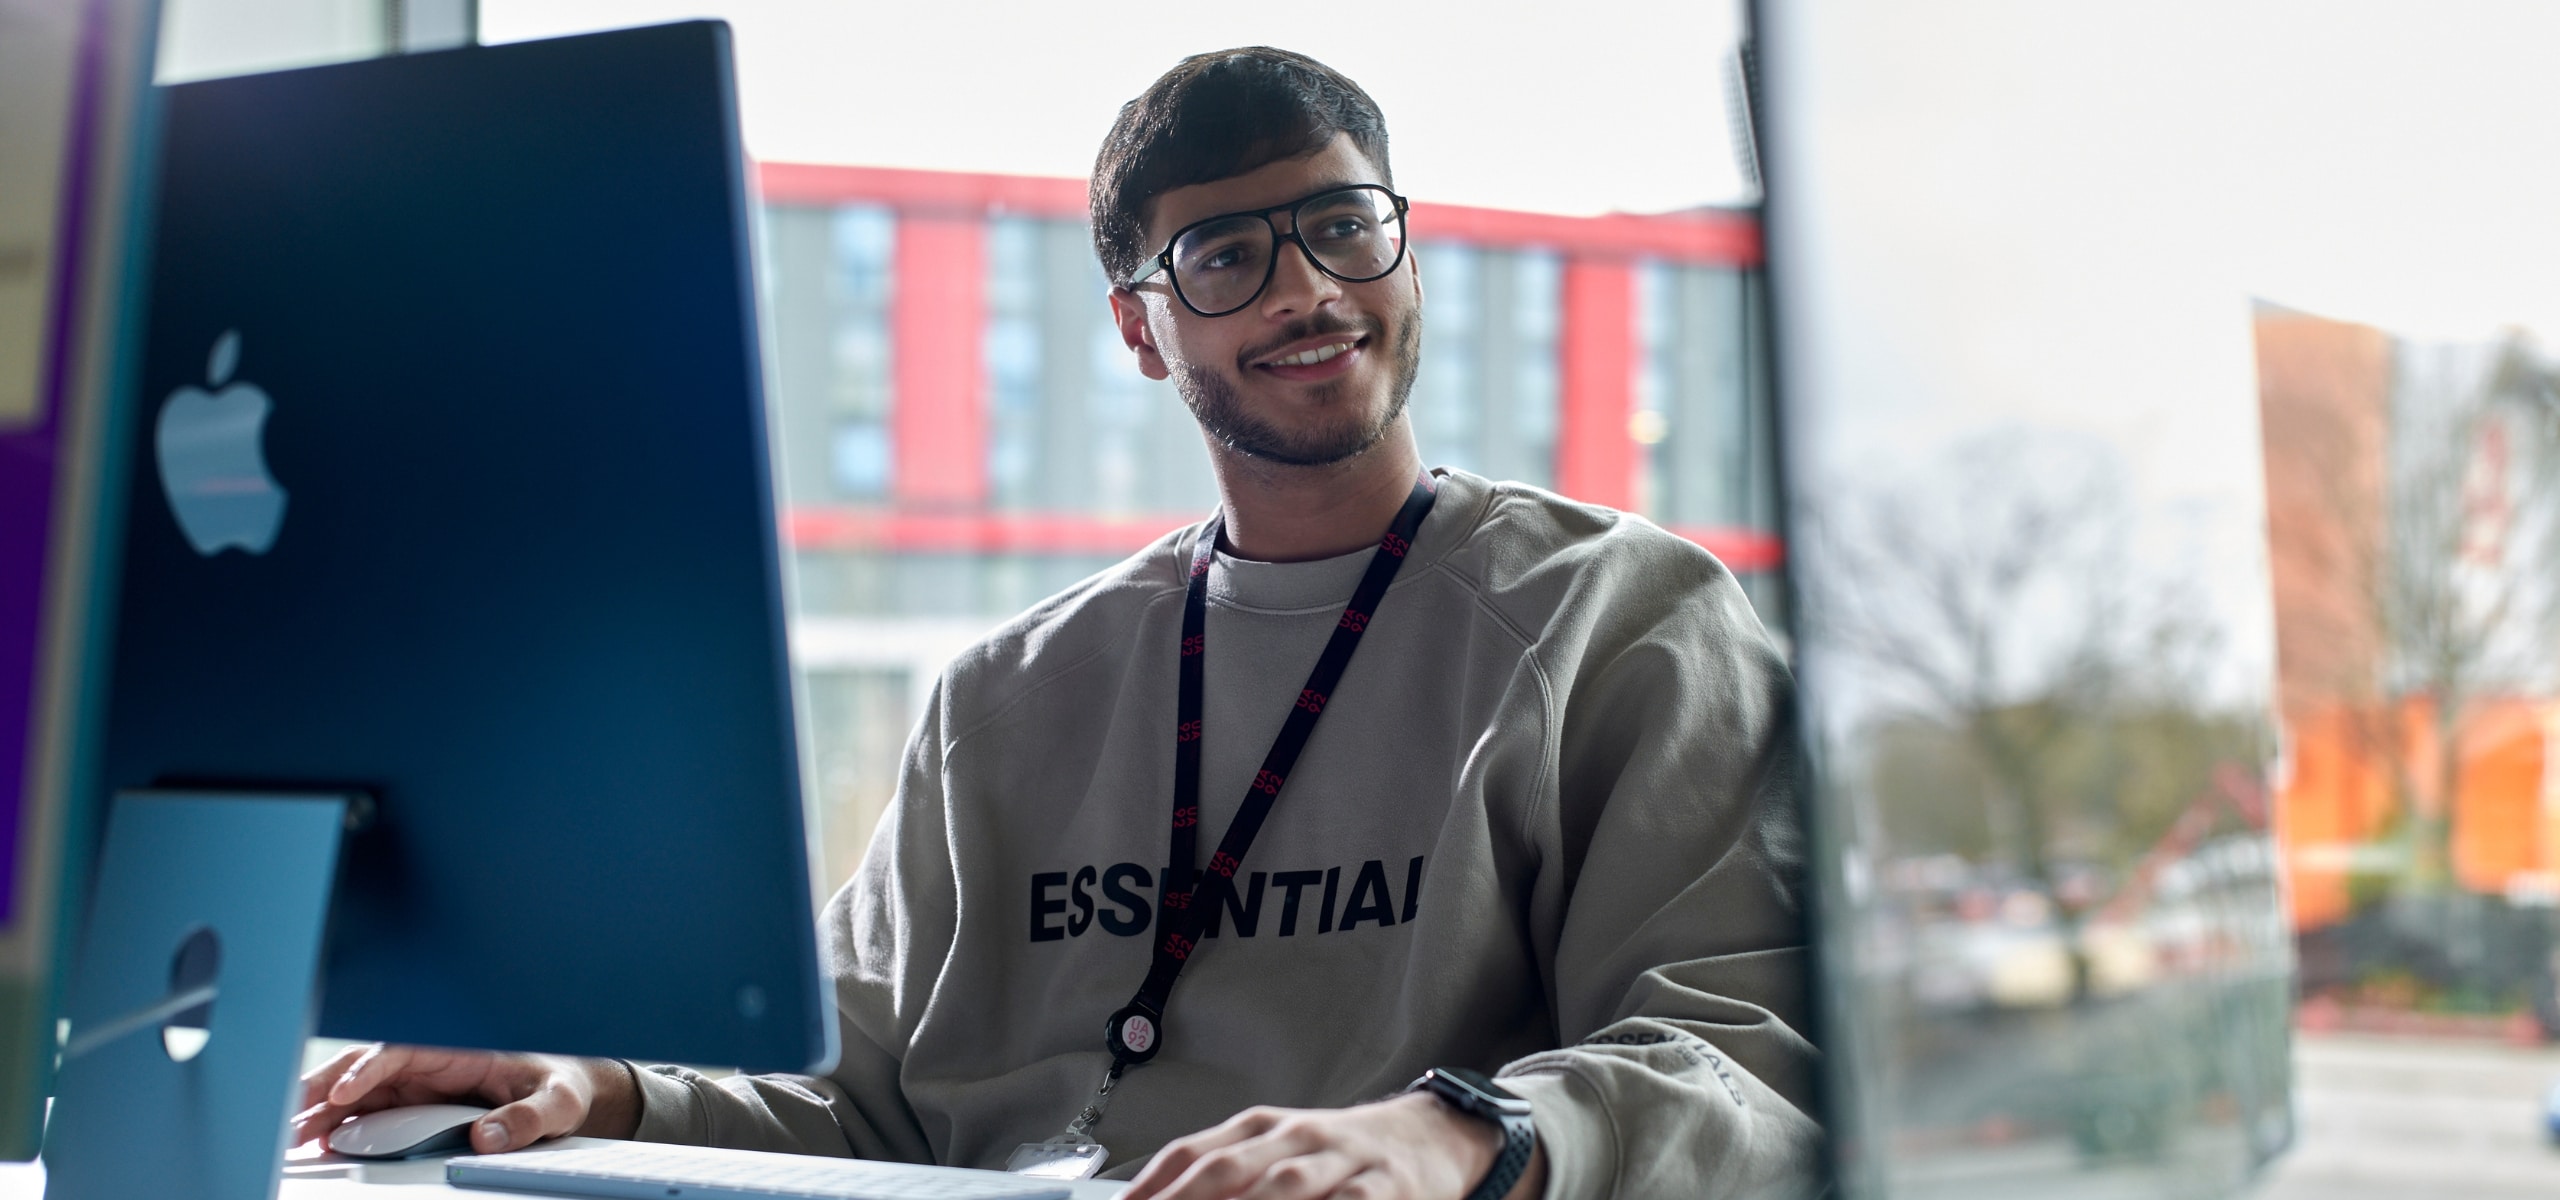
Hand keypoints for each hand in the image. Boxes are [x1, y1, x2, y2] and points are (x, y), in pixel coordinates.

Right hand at [290, 1043, 642, 1153]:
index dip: (367, 1069)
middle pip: (365, 1067)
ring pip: (358, 1090)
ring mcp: (416, 1083)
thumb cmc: (561, 1085)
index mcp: (460, 1047)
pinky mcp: (410, 1105)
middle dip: (324, 1086)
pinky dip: (338, 1123)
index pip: (400, 1050)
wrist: (564, 1094)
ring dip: (321, 1108)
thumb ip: (527, 1118)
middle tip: (291, 1115)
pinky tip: (316, 1142)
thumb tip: (486, 1137)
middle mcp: (430, 1061)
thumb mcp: (557, 1101)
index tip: (342, 1091)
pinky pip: (367, 1111)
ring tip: (291, 1134)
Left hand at [1124, 1091, 1543, 1199]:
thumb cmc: (1336, 1155)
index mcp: (1262, 1127)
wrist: (1428, 1138)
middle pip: (1229, 1170)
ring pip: (1284, 1188)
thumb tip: (1150, 1199)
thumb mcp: (1278, 1151)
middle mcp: (1297, 1137)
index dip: (1152, 1187)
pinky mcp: (1385, 1191)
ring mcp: (1341, 1163)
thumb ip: (1222, 1170)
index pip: (1193, 1153)